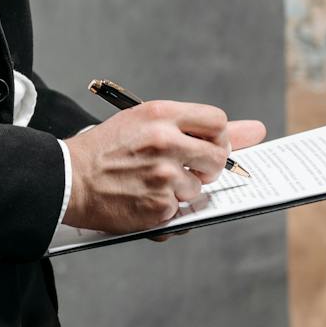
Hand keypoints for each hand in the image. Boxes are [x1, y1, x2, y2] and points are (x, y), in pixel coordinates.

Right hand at [63, 102, 266, 236]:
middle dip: (206, 167)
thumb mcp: (145, 123)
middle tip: (182, 169)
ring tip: (150, 184)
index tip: (203, 145)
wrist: (67, 179)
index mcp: (160, 115)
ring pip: (199, 188)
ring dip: (181, 191)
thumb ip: (200, 127)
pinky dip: (166, 210)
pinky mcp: (159, 205)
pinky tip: (143, 199)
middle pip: (217, 156)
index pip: (217, 121)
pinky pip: (182, 211)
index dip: (215, 137)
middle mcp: (164, 142)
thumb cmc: (105, 150)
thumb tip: (257, 130)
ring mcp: (162, 175)